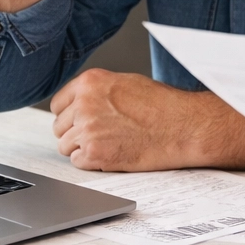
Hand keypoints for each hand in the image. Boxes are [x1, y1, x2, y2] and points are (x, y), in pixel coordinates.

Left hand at [50, 69, 244, 170]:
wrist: (186, 126)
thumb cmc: (163, 105)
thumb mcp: (125, 84)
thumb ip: (97, 93)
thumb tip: (77, 106)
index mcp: (90, 81)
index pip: (58, 104)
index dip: (72, 116)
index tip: (84, 122)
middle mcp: (84, 102)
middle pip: (59, 126)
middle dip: (76, 133)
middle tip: (102, 136)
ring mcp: (87, 127)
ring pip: (66, 146)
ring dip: (83, 149)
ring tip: (111, 145)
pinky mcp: (95, 152)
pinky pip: (78, 162)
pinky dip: (92, 163)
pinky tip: (113, 155)